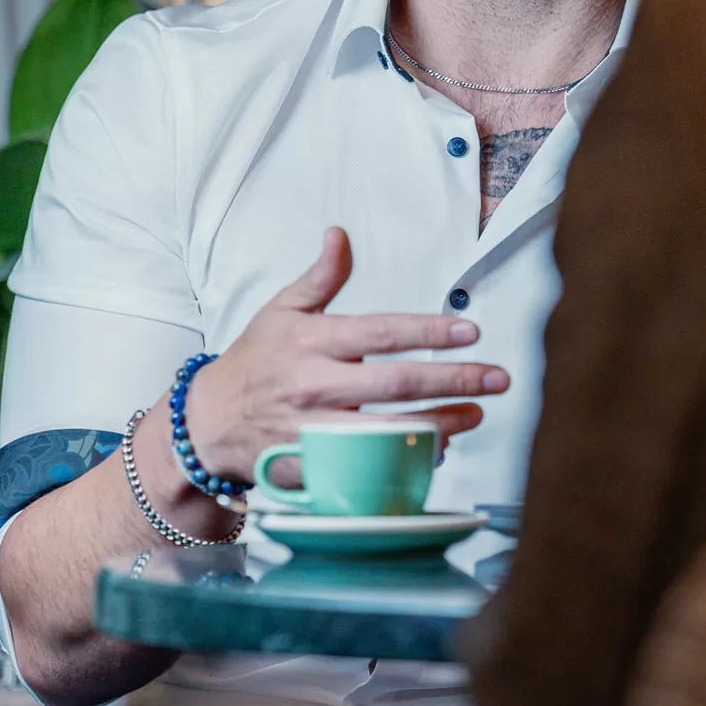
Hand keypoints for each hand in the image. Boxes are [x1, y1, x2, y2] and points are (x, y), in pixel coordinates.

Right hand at [183, 228, 509, 484]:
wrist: (207, 422)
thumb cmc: (253, 361)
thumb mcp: (280, 311)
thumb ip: (319, 278)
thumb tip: (339, 234)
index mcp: (311, 343)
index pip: (379, 333)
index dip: (427, 331)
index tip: (469, 331)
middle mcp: (314, 387)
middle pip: (395, 384)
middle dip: (452, 380)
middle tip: (497, 377)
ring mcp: (313, 433)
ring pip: (386, 433)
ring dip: (439, 425)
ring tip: (477, 413)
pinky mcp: (311, 469)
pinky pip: (365, 471)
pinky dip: (402, 463)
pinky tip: (435, 453)